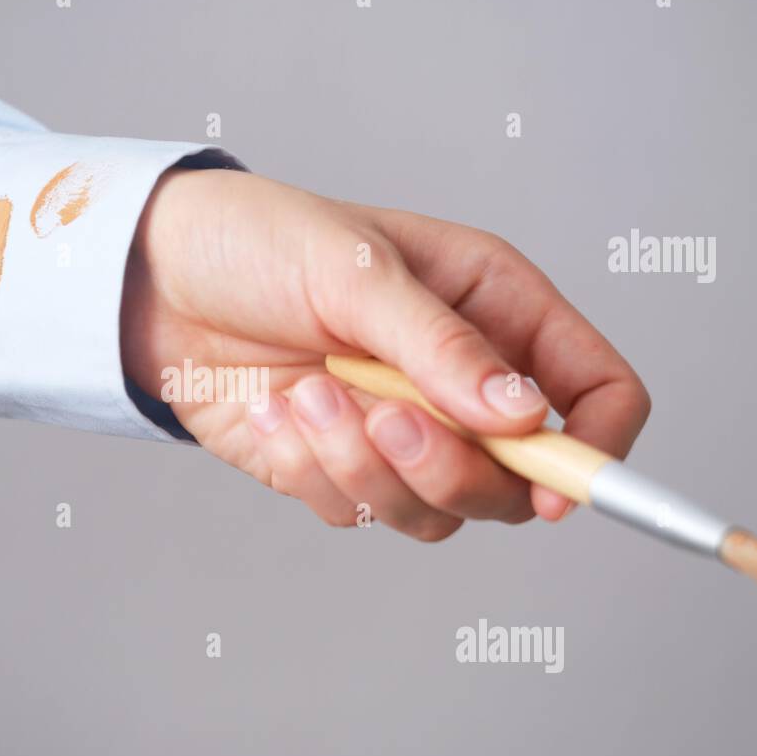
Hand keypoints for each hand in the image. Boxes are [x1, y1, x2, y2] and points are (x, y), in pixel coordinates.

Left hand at [121, 169, 650, 540]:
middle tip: (387, 417)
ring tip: (309, 394)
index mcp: (495, 309)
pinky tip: (275, 412)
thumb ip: (440, 346)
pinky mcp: (345, 468)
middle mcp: (463, 381)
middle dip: (451, 465)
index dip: (596, 449)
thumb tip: (523, 417)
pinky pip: (360, 512)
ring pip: (440, 511)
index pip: (598, 391)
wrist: (158, 285)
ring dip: (370, 467)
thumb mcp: (355, 271)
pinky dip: (316, 472)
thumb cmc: (259, 243)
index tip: (553, 487)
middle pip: (520, 481)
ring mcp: (405, 433)